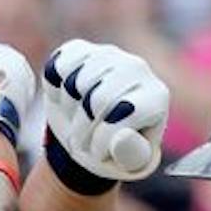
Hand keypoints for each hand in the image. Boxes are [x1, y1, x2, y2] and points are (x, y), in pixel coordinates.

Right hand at [43, 40, 168, 183]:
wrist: (93, 133)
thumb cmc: (115, 150)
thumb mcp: (128, 161)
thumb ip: (130, 153)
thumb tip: (121, 136)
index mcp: (156, 97)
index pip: (124, 114)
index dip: (102, 140)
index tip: (98, 154)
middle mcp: (137, 68)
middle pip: (97, 99)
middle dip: (82, 128)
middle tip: (81, 141)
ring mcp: (108, 54)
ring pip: (75, 81)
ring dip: (68, 110)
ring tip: (76, 120)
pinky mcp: (81, 49)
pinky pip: (57, 66)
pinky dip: (54, 89)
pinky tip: (65, 99)